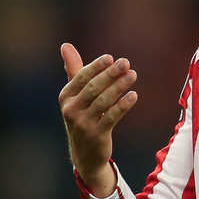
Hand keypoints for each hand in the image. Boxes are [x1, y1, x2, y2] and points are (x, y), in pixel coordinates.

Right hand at [59, 43, 137, 196]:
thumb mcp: (76, 95)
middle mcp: (71, 109)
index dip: (96, 67)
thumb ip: (74, 70)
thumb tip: (65, 45)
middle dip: (110, 74)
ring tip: (133, 75)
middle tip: (126, 63)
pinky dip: (123, 106)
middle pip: (93, 88)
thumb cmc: (82, 117)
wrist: (85, 154)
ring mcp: (83, 123)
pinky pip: (111, 117)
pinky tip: (133, 96)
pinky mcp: (97, 135)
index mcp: (66, 97)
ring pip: (104, 101)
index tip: (111, 58)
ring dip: (119, 87)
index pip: (81, 77)